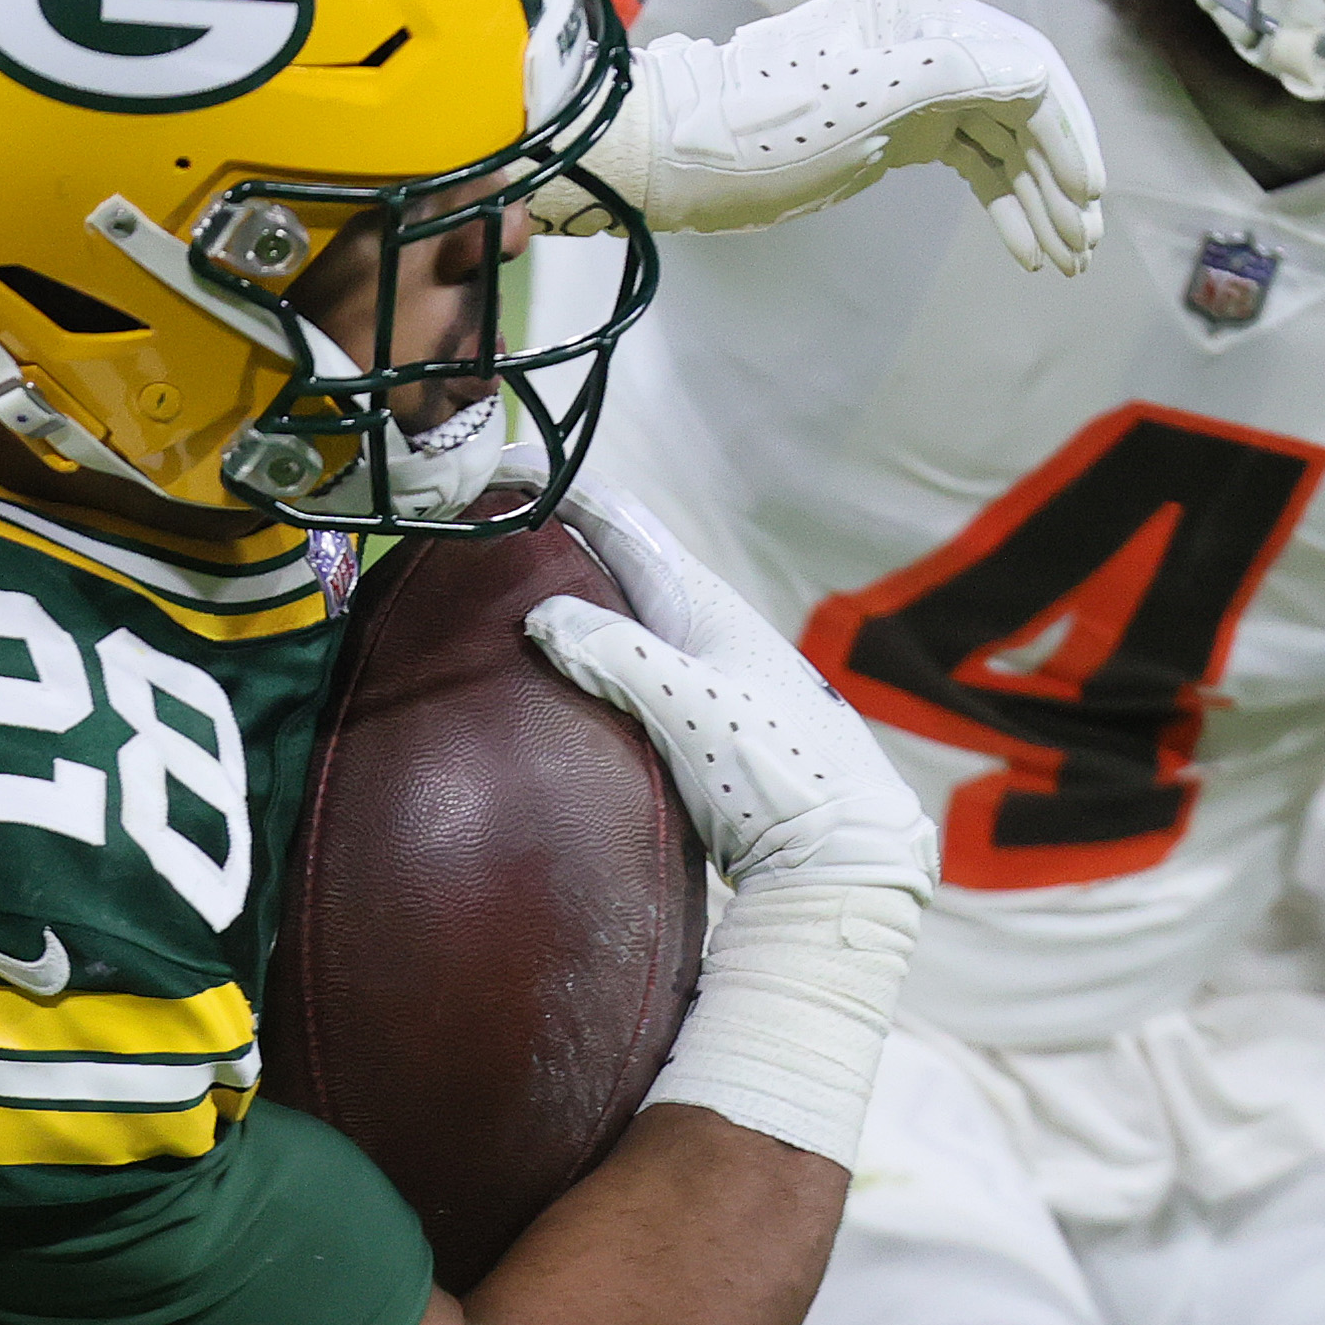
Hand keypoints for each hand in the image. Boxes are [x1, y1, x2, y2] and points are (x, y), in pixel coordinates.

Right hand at [526, 487, 934, 907]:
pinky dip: (584, 656)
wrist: (841, 855)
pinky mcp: (700, 723)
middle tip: (483, 528)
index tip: (497, 469)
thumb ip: (614, 656)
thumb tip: (542, 615)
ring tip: (502, 593)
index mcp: (702, 602)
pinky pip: (625, 669)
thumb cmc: (779, 772)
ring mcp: (703, 674)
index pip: (619, 522)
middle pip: (615, 564)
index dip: (559, 490)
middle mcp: (702, 627)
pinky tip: (556, 677)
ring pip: (620, 617)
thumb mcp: (689, 705)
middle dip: (554, 538)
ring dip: (567, 597)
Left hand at [531, 0, 1106, 272]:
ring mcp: (916, 90)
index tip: (1088, 197)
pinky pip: (972, 166)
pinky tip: (1023, 252)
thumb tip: (1037, 74)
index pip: (1027, 68)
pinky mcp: (899, 133)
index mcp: (924, 17)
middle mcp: (929, 44)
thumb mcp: (860, 100)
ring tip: (1066, 263)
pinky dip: (1001, 206)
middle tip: (1085, 246)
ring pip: (1003, 144)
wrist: (684, 157)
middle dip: (1060, 176)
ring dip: (1038, 200)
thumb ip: (952, 75)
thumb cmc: (760, 127)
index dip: (1067, 132)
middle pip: (1025, 108)